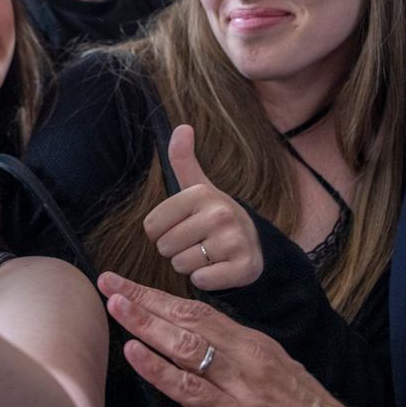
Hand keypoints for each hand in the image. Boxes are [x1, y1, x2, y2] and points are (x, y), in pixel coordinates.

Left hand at [97, 272, 386, 406]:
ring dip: (145, 323)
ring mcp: (242, 385)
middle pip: (187, 317)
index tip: (129, 286)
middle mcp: (247, 356)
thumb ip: (242, 366)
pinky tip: (135, 354)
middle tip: (108, 282)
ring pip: (185, 345)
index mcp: (255, 346)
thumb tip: (208, 358)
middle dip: (143, 299)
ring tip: (114, 306)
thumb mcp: (278, 380)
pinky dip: (158, 369)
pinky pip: (190, 388)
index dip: (160, 296)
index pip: (199, 311)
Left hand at [143, 125, 263, 289]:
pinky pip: (202, 280)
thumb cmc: (214, 217)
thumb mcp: (198, 188)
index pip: (151, 226)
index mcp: (201, 193)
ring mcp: (234, 240)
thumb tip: (182, 126)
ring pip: (182, 265)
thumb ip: (183, 159)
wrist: (254, 245)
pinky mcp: (243, 266)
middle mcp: (220, 213)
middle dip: (175, 250)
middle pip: (165, 247)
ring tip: (208, 254)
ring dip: (190, 266)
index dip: (161, 233)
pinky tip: (218, 268)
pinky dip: (205, 280)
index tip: (181, 227)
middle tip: (196, 243)